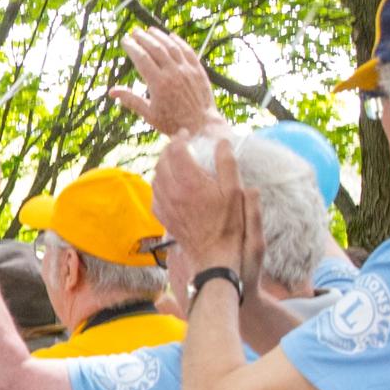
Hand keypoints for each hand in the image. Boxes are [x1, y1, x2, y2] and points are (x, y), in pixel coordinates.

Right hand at [112, 27, 222, 139]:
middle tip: (134, 32)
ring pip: (171, 47)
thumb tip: (111, 92)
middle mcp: (173, 73)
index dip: (132, 47)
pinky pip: (187, 51)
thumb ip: (131, 99)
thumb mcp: (149, 114)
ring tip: (149, 29)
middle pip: (155, 48)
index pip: (141, 58)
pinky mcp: (198, 71)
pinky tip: (171, 36)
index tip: (125, 41)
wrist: (201, 126)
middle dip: (143, 38)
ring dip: (159, 36)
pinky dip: (179, 42)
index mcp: (158, 84)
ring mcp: (187, 70)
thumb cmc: (172, 123)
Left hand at [148, 126, 246, 259]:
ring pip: (156, 177)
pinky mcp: (164, 217)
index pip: (175, 150)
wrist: (215, 255)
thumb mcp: (234, 191)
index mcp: (190, 181)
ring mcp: (165, 205)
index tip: (186, 134)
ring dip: (163, 165)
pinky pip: (155, 194)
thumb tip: (222, 142)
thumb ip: (227, 164)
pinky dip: (160, 184)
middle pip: (162, 161)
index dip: (179, 138)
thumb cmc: (228, 224)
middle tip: (180, 145)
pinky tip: (169, 185)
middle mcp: (172, 191)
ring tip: (175, 162)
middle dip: (169, 149)